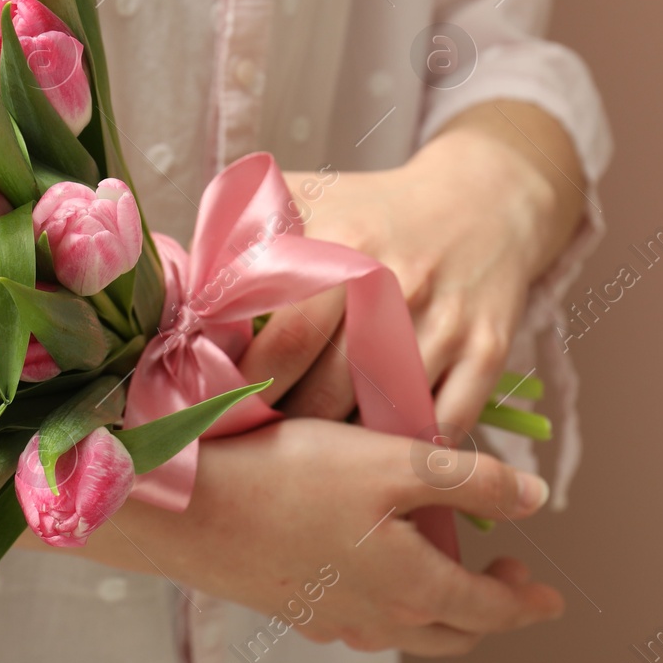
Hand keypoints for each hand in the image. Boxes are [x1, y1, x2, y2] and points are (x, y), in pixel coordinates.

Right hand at [35, 418, 563, 655]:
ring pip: (402, 632)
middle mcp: (374, 618)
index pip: (489, 610)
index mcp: (410, 587)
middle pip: (451, 634)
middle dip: (489, 612)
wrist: (186, 507)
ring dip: (436, 611)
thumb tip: (534, 499)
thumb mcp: (394, 460)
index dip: (527, 603)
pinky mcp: (289, 608)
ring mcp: (328, 620)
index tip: (550, 596)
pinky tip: (370, 571)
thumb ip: (470, 480)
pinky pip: (355, 621)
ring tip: (443, 569)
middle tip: (509, 582)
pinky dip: (385, 605)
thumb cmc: (290, 474)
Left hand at [239, 101, 586, 434]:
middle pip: (329, 390)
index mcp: (347, 245)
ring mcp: (449, 322)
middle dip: (283, 429)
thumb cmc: (371, 211)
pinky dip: (405, 452)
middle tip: (250, 449)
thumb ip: (234, 240)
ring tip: (301, 463)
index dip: (245, 388)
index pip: (285, 339)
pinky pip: (442, 428)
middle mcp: (401, 284)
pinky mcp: (489, 352)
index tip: (215, 414)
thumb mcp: (303, 199)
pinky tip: (371, 459)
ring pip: (383, 419)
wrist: (482, 199)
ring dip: (339, 451)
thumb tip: (173, 302)